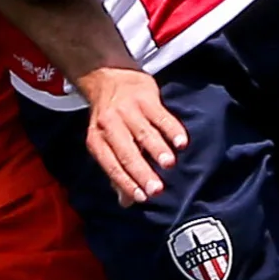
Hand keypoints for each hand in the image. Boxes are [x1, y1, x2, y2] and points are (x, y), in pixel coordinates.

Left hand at [75, 66, 186, 205]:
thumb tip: (126, 202)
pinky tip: (181, 142)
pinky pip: (160, 115)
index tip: (142, 198)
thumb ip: (116, 173)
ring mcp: (127, 109)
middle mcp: (110, 124)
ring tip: (169, 164)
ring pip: (144, 132)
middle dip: (142, 171)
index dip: (126, 182)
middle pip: (126, 151)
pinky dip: (171, 129)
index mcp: (97, 139)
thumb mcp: (105, 143)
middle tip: (157, 189)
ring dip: (157, 149)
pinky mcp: (145, 97)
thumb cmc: (110, 120)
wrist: (109, 77)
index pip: (111, 165)